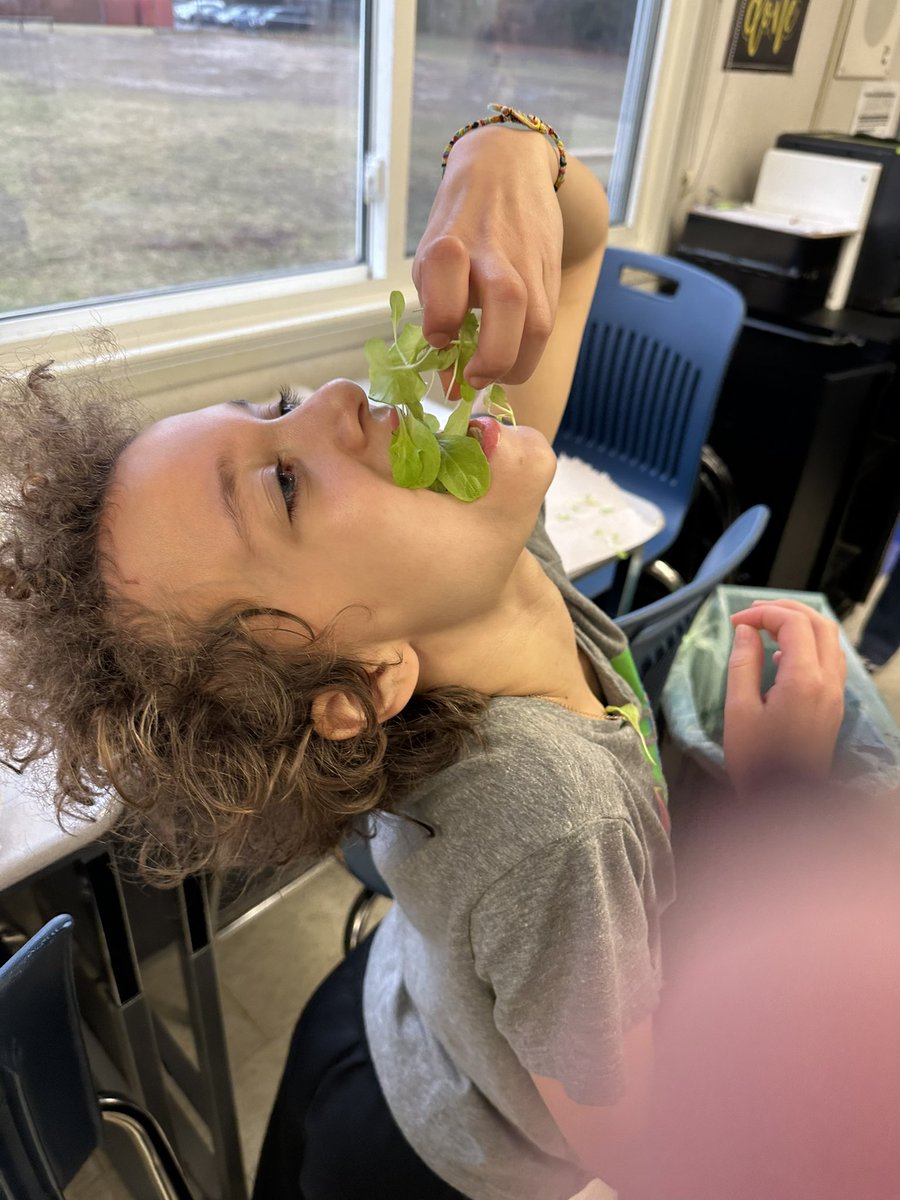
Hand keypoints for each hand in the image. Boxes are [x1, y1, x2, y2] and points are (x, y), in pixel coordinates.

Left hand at [412, 124, 562, 388]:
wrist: (507, 167)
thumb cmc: (459, 224)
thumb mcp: (432, 255)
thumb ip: (437, 310)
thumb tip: (451, 380)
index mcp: (450, 243)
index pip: (446, 283)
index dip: (441, 322)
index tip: (440, 339)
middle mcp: (492, 250)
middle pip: (507, 304)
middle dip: (492, 357)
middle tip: (475, 378)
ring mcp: (528, 261)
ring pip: (538, 322)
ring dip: (518, 365)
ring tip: (497, 375)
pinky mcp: (551, 272)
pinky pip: (547, 322)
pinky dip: (530, 350)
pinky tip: (513, 355)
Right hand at [723, 599, 845, 789]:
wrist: (786, 803)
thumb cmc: (757, 762)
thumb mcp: (739, 709)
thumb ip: (743, 663)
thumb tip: (745, 632)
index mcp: (804, 680)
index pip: (793, 623)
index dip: (763, 613)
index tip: (735, 623)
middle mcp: (828, 682)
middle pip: (818, 623)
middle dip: (785, 610)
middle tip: (753, 613)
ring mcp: (834, 694)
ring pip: (828, 639)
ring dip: (800, 625)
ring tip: (766, 627)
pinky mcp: (832, 706)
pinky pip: (828, 660)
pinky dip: (807, 646)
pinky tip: (780, 658)